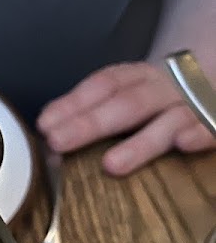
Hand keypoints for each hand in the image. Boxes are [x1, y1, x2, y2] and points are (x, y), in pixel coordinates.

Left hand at [36, 61, 215, 175]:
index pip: (103, 86)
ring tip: (111, 165)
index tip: (45, 124)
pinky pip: (211, 128)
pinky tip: (186, 143)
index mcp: (138, 78)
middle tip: (60, 142)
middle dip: (92, 124)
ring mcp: (190, 105)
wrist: (211, 77)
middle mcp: (163, 89)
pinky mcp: (213, 122)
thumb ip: (91, 112)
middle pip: (126, 104)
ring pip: (166, 121)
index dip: (74, 103)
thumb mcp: (126, 95)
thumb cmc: (158, 100)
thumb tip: (49, 136)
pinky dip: (200, 135)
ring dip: (139, 143)